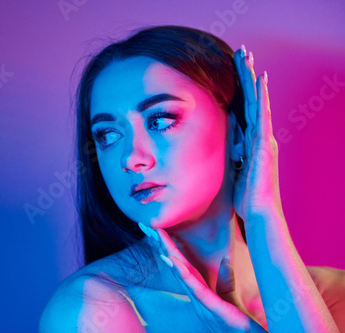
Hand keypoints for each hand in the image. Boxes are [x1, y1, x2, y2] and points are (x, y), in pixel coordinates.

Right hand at [139, 223, 265, 331]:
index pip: (182, 266)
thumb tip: (225, 260)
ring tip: (157, 236)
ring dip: (168, 254)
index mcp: (201, 294)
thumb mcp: (231, 302)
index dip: (169, 247)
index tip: (157, 229)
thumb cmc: (241, 328)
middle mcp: (197, 298)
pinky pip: (196, 289)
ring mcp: (203, 304)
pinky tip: (173, 260)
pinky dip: (183, 274)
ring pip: (182, 274)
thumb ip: (225, 282)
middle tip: (146, 225)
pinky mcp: (213, 309)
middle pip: (177, 266)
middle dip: (161, 245)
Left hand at [232, 45, 283, 227]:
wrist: (258, 212)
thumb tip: (225, 136)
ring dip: (252, 78)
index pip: (245, 109)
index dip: (240, 88)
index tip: (234, 69)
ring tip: (247, 57)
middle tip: (241, 52)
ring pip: (257, 102)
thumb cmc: (246, 195)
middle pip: (252, 100)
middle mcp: (261, 136)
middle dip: (246, 75)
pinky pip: (262, 115)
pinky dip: (261, 96)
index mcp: (252, 142)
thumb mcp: (233, 167)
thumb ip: (232, 150)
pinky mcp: (264, 145)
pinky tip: (259, 80)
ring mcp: (264, 139)